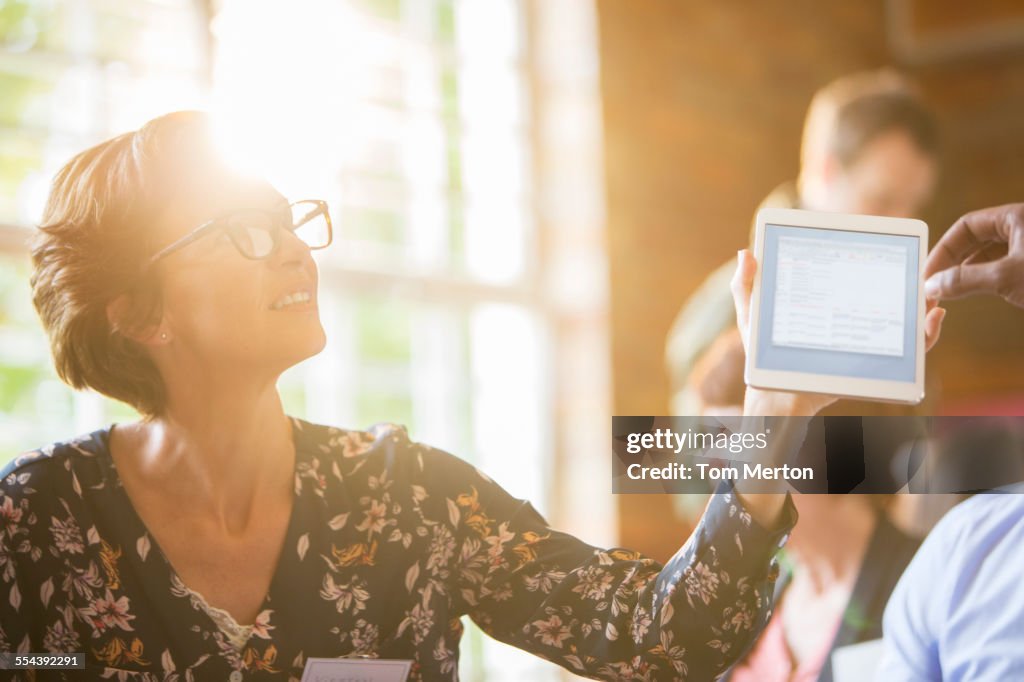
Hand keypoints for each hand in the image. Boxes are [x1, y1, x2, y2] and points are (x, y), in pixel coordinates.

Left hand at [730, 250, 945, 416]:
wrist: (775, 395)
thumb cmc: (764, 356)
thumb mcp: (753, 318)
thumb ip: (747, 286)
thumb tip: (747, 253)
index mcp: (829, 307)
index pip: (857, 282)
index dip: (875, 267)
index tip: (884, 247)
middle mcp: (850, 322)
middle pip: (888, 300)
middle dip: (911, 285)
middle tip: (918, 270)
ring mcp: (863, 343)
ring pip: (906, 325)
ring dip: (926, 309)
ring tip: (932, 295)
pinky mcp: (873, 366)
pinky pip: (910, 355)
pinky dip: (928, 338)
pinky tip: (932, 320)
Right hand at [924, 203, 1023, 308]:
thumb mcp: (1007, 277)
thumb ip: (965, 280)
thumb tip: (932, 286)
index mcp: (1017, 217)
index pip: (967, 226)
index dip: (944, 248)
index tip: (929, 272)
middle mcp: (1022, 228)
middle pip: (975, 241)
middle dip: (952, 262)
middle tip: (934, 282)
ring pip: (988, 256)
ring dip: (966, 272)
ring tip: (948, 289)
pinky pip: (1001, 268)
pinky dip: (983, 280)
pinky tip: (972, 291)